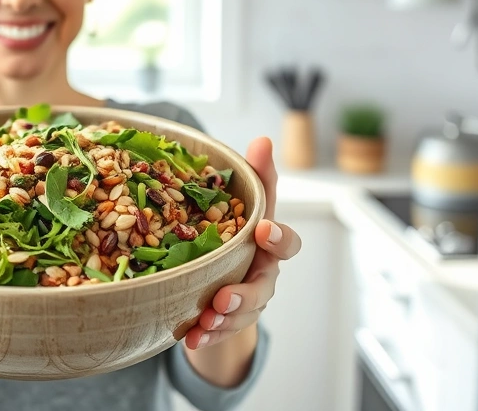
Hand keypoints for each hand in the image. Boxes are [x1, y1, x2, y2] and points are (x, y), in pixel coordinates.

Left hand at [185, 137, 301, 349]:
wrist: (224, 267)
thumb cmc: (239, 228)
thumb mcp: (245, 202)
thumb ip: (257, 176)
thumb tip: (263, 139)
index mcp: (269, 243)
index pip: (287, 242)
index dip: (280, 237)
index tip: (264, 229)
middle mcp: (263, 273)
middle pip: (263, 287)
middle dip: (245, 293)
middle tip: (223, 297)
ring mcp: (248, 300)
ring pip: (242, 313)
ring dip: (223, 319)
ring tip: (204, 321)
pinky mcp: (228, 321)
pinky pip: (220, 332)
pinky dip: (206, 336)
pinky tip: (190, 337)